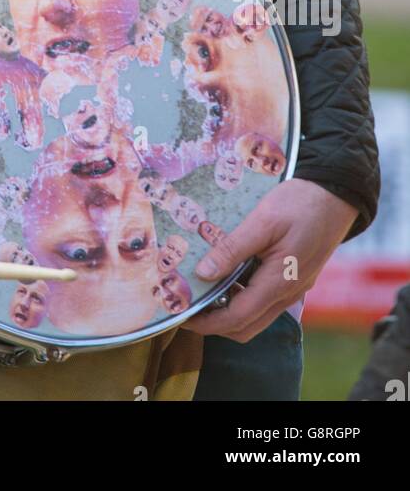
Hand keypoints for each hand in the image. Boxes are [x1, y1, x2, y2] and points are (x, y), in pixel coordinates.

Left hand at [183, 179, 357, 341]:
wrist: (337, 193)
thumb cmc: (301, 203)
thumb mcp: (263, 221)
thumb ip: (233, 249)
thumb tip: (203, 274)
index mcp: (279, 283)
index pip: (237, 319)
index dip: (207, 322)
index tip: (182, 315)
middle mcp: (288, 293)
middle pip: (246, 327)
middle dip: (215, 324)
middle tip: (189, 305)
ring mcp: (294, 288)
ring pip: (257, 315)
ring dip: (229, 311)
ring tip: (203, 289)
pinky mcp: (296, 277)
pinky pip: (266, 300)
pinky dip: (243, 298)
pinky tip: (227, 275)